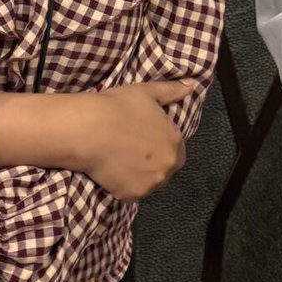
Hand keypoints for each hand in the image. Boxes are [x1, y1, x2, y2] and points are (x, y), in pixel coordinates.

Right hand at [73, 80, 193, 200]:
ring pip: (148, 183)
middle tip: (130, 152)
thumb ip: (171, 91)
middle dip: (152, 164)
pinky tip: (111, 172)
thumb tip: (191, 86)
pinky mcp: (131, 195)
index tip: (144, 141)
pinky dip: (122, 186)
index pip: (176, 151)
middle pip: (164, 169)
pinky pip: (130, 193)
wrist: (89, 129)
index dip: (160, 146)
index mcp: (175, 141)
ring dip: (139, 176)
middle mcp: (168, 165)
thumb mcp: (146, 92)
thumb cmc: (117, 107)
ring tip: (120, 161)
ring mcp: (151, 183)